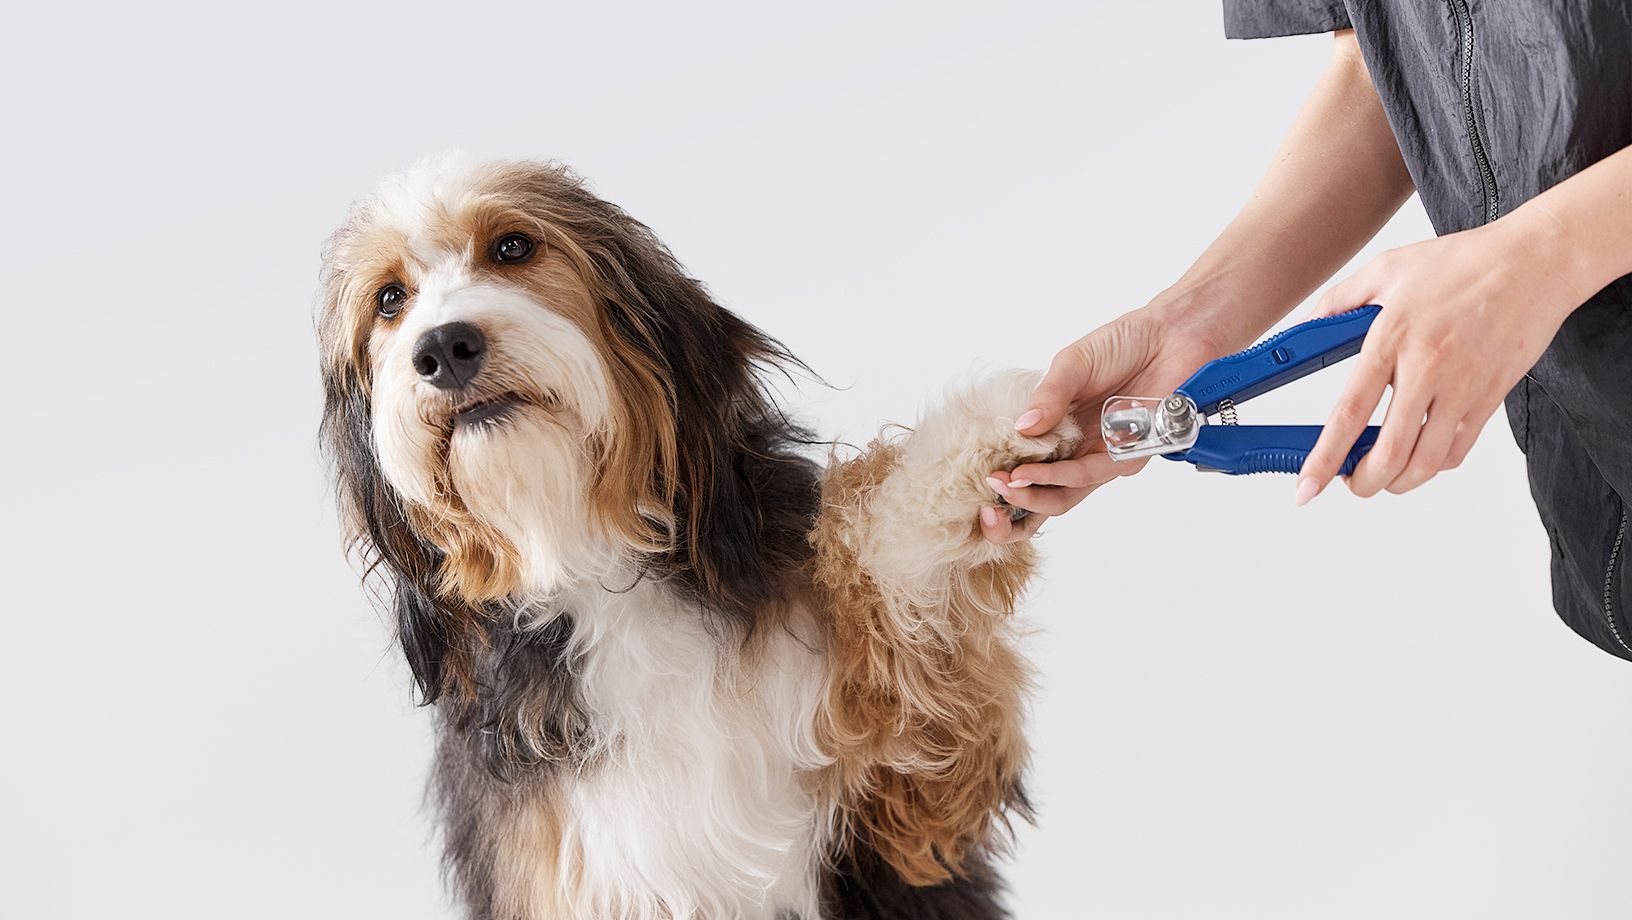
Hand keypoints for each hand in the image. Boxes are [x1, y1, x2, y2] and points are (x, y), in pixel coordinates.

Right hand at [980, 304, 1224, 543]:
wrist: (1170, 334)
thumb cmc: (1122, 344)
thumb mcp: (1072, 364)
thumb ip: (1048, 397)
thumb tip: (1019, 427)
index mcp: (1059, 430)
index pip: (1026, 467)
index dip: (1004, 480)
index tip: (981, 479)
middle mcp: (1078, 449)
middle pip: (1045, 496)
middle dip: (1014, 505)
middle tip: (990, 497)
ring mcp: (1103, 455)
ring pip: (1066, 494)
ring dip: (1034, 493)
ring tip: (1008, 485)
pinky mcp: (1129, 455)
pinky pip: (1092, 475)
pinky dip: (1061, 476)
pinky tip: (1034, 472)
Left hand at [1296, 211, 1587, 502]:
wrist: (1537, 261)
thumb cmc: (1465, 262)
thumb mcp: (1387, 267)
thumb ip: (1340, 299)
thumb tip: (1309, 324)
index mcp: (1392, 338)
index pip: (1350, 413)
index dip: (1325, 458)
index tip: (1307, 487)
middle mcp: (1427, 368)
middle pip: (1390, 453)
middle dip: (1362, 482)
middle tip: (1349, 483)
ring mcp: (1463, 386)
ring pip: (1427, 462)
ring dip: (1399, 482)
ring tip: (1382, 476)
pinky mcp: (1492, 396)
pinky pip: (1459, 449)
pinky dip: (1434, 465)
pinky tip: (1420, 456)